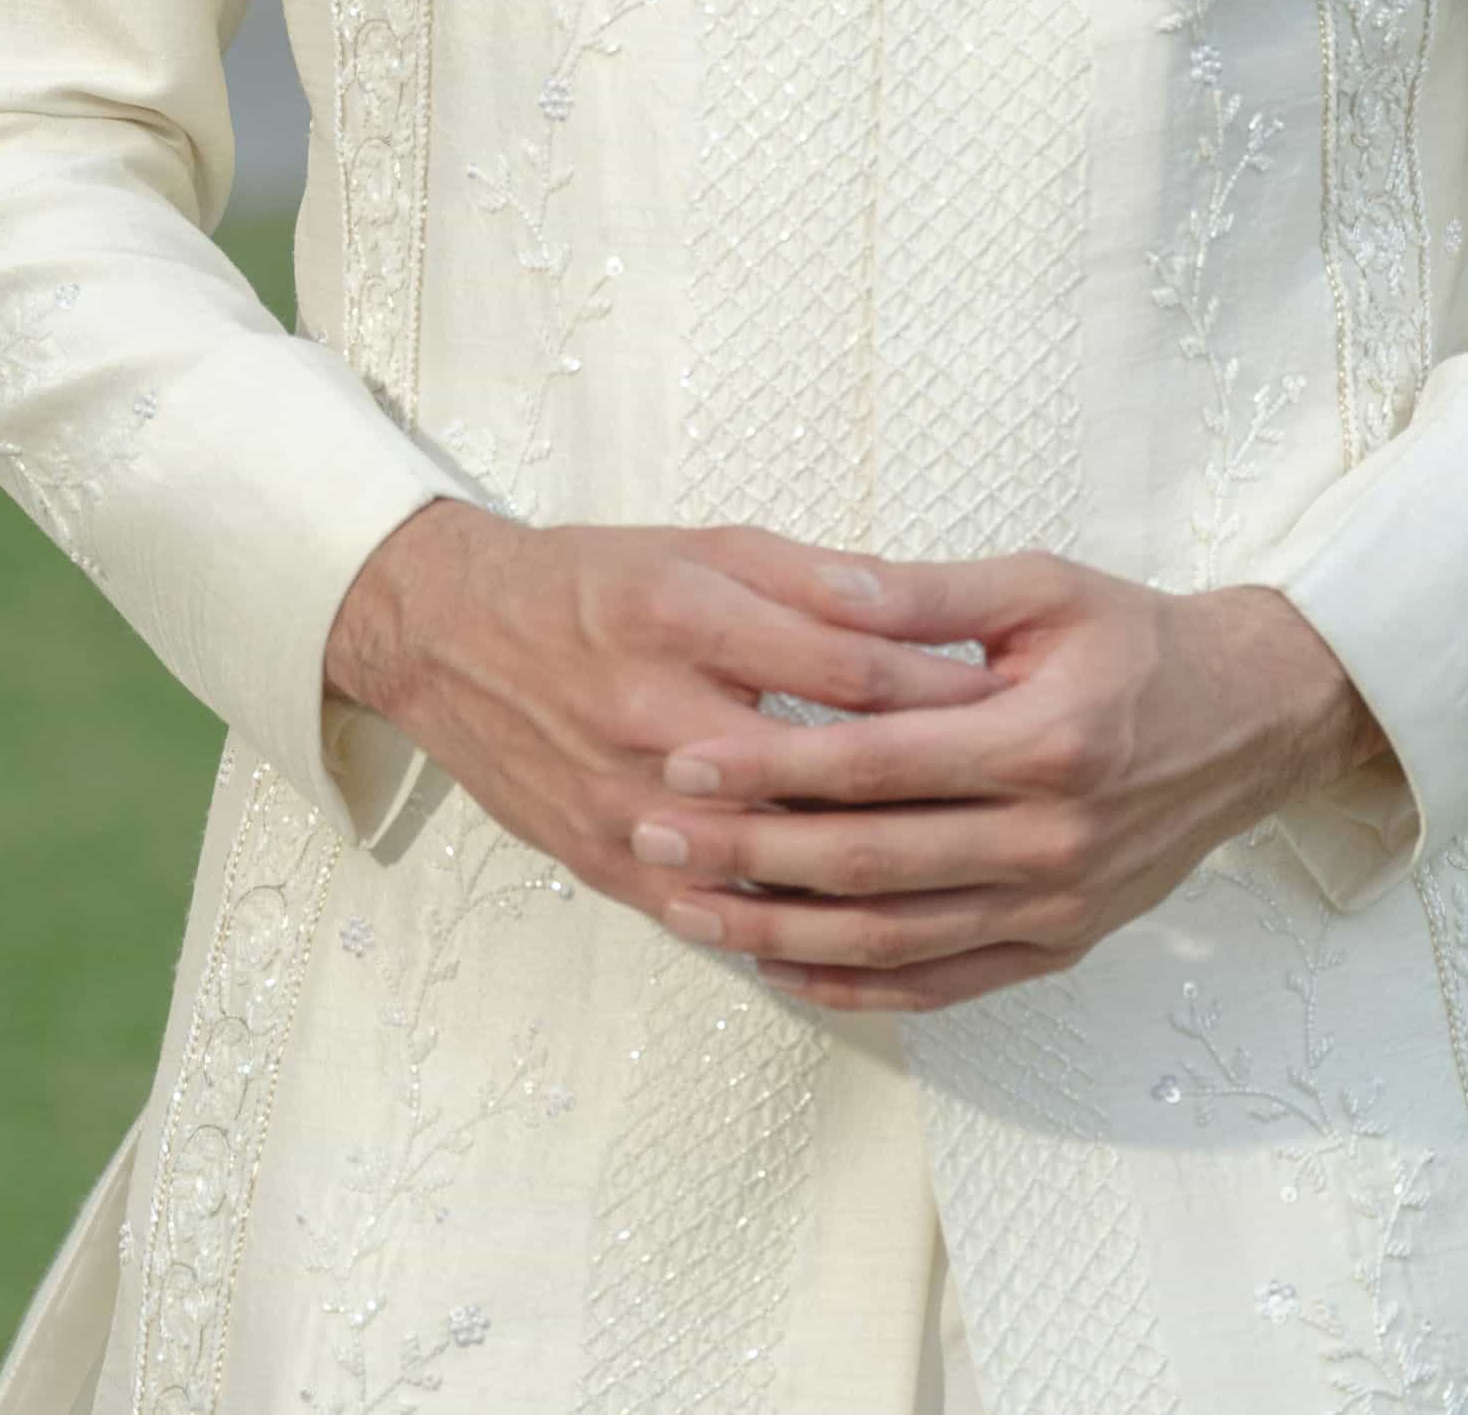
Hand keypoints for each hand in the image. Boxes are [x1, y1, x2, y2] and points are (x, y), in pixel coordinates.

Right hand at [319, 501, 1002, 922]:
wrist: (455, 641)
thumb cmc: (596, 582)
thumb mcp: (705, 546)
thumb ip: (811, 579)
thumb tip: (915, 605)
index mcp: (687, 619)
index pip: (845, 666)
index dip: (938, 687)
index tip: (1012, 698)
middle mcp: (655, 716)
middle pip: (818, 774)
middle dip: (924, 787)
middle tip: (1010, 794)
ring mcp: (628, 804)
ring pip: (771, 859)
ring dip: (866, 867)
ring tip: (955, 864)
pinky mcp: (606, 863)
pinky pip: (716, 911)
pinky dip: (789, 919)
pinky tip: (860, 920)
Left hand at [620, 548, 1394, 1010]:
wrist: (1251, 718)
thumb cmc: (1137, 638)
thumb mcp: (1044, 585)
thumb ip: (928, 594)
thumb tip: (826, 589)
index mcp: (1042, 738)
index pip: (875, 763)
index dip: (771, 765)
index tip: (683, 758)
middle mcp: (1051, 837)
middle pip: (870, 862)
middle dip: (748, 853)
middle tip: (655, 839)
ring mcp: (1057, 905)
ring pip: (894, 939)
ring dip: (782, 932)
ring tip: (692, 912)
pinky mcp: (1062, 946)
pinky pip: (944, 983)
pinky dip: (858, 982)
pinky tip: (787, 967)